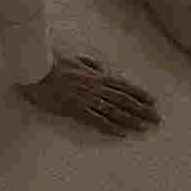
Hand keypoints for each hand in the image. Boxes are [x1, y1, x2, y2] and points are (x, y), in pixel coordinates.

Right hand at [20, 52, 159, 135]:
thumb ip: (87, 62)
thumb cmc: (50, 60)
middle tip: (157, 119)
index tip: (153, 101)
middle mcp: (94, 87)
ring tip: (146, 127)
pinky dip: (110, 127)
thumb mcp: (72, 57)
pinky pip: (96, 120)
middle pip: (123, 100)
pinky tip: (122, 133)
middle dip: (142, 110)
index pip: (122, 85)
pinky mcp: (75, 108)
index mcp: (94, 75)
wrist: (33, 65)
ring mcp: (86, 99)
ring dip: (131, 120)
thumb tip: (99, 66)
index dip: (138, 93)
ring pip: (114, 111)